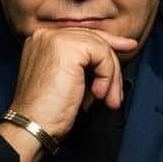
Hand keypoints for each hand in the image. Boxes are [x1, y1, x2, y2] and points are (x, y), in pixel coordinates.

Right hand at [10, 27, 137, 140]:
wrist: (33, 127)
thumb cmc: (48, 113)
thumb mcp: (67, 82)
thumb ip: (83, 66)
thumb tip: (111, 58)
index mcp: (42, 41)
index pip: (82, 35)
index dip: (107, 42)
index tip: (129, 47)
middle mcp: (46, 34)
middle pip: (94, 40)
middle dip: (112, 67)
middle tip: (116, 95)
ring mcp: (55, 38)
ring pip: (101, 48)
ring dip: (111, 78)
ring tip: (108, 101)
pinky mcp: (68, 48)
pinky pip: (103, 55)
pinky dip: (106, 77)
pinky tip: (96, 95)